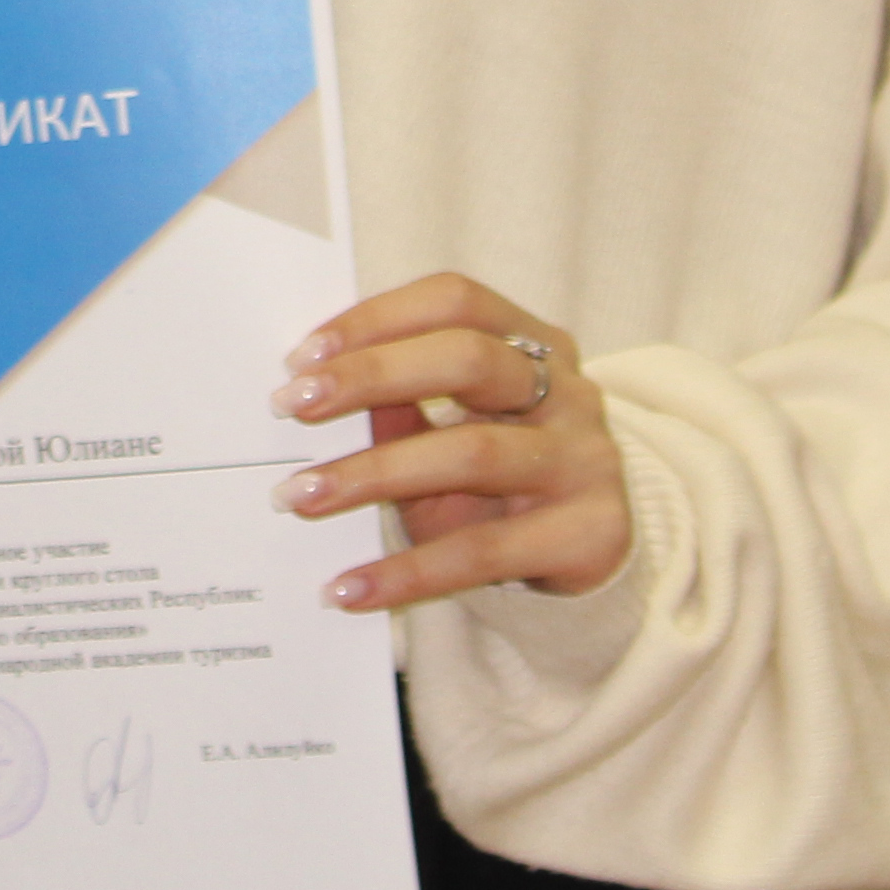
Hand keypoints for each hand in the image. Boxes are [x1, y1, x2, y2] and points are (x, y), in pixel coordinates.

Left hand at [268, 272, 630, 610]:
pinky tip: (349, 588)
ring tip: (302, 495)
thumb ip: (403, 407)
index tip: (304, 355)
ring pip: (471, 453)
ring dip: (374, 472)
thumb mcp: (457, 432)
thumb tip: (317, 387)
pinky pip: (483, 551)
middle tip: (292, 405)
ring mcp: (584, 459)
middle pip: (467, 358)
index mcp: (536, 342)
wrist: (597, 554)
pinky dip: (408, 571)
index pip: (455, 301)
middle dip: (371, 376)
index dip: (379, 318)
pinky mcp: (588, 534)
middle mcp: (569, 390)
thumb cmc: (506, 481)